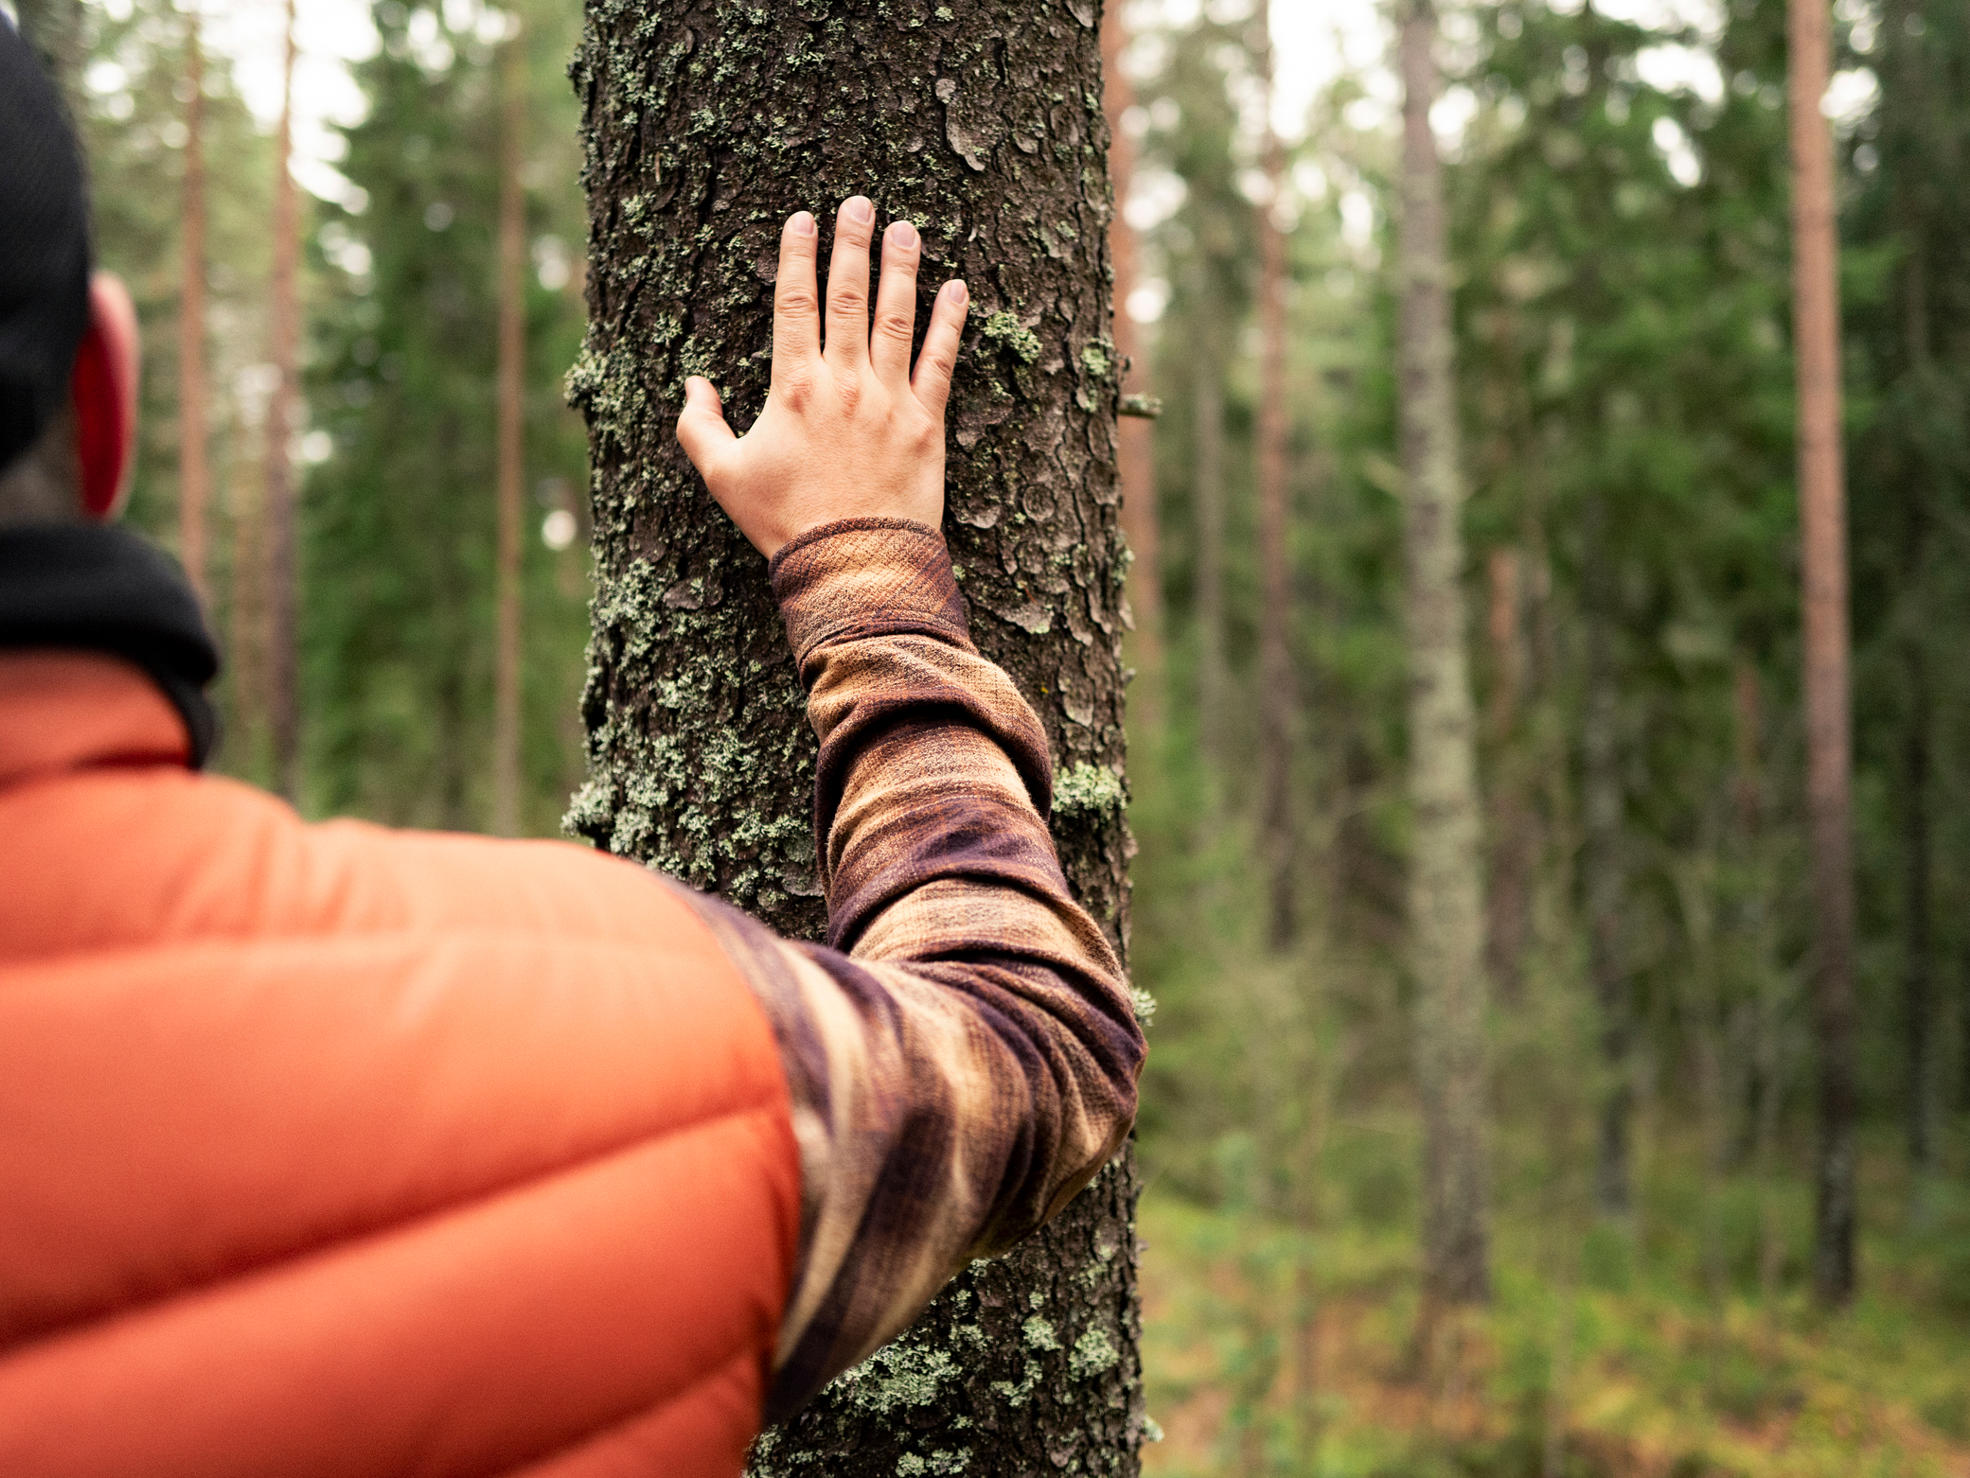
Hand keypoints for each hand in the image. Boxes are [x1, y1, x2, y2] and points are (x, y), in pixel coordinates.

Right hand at [677, 196, 969, 558]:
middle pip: (848, 296)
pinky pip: (942, 362)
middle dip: (852, 243)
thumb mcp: (724, 478)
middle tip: (859, 203)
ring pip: (897, 317)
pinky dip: (951, 323)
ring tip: (905, 228)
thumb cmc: (786, 524)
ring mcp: (889, 399)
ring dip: (902, 268)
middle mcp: (844, 382)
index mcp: (794, 387)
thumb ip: (698, 427)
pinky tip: (958, 289)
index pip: (795, 303)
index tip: (802, 219)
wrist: (852, 563)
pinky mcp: (926, 423)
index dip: (797, 256)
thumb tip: (693, 386)